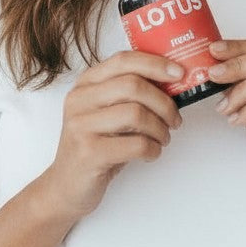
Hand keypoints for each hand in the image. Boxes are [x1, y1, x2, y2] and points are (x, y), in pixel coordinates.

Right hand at [45, 51, 183, 220]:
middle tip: (175, 119)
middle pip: (133, 85)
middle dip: (164, 102)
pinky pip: (135, 144)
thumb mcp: (108, 113)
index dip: (156, 64)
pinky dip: (153, 149)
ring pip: (136, 114)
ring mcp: (81, 126)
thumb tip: (173, 83)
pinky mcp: (89, 153)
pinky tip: (151, 153)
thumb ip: (130, 95)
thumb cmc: (96, 146)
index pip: (124, 60)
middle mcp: (80, 100)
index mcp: (86, 84)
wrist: (66, 186)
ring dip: (160, 128)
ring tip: (163, 139)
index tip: (179, 73)